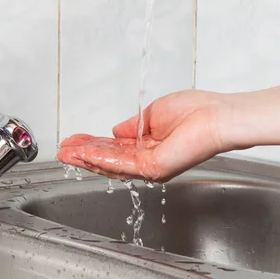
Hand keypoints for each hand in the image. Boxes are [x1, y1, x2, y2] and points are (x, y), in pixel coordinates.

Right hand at [57, 90, 229, 181]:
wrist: (216, 116)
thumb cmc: (197, 111)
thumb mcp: (154, 114)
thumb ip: (133, 126)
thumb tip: (116, 131)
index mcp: (150, 146)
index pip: (116, 148)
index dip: (94, 144)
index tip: (75, 139)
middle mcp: (149, 160)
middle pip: (109, 160)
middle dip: (84, 154)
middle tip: (63, 150)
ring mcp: (150, 166)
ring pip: (111, 164)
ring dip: (86, 157)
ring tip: (66, 152)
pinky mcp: (153, 168)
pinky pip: (121, 163)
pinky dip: (100, 157)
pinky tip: (83, 151)